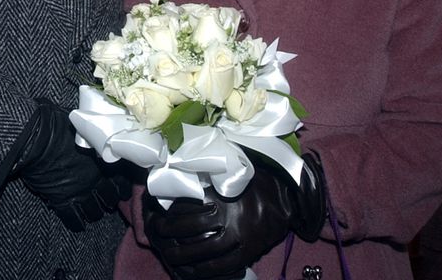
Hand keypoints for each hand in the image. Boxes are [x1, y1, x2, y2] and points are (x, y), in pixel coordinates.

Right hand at [16, 98, 129, 230]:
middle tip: (105, 198)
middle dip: (108, 198)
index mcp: (103, 160)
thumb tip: (93, 127)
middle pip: (111, 198)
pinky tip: (77, 223)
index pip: (122, 178)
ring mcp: (80, 192)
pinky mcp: (63, 200)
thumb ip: (90, 133)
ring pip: (95, 211)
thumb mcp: (81, 125)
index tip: (119, 183)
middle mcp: (96, 179)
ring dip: (94, 211)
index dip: (121, 182)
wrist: (37, 137)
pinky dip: (77, 223)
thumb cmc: (57, 123)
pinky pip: (74, 220)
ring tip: (92, 211)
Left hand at [143, 153, 326, 278]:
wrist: (286, 198)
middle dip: (169, 230)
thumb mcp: (232, 171)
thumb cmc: (255, 181)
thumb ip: (208, 175)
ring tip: (167, 253)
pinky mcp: (248, 253)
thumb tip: (178, 170)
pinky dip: (203, 271)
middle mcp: (231, 216)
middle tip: (155, 228)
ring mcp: (240, 237)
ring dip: (182, 254)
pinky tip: (189, 271)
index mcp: (225, 194)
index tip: (155, 207)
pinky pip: (222, 266)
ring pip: (205, 251)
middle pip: (191, 228)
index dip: (170, 207)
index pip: (189, 202)